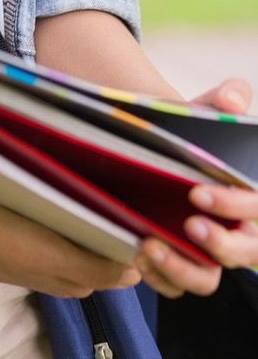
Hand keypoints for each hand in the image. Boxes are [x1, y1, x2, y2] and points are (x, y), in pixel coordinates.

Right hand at [0, 203, 140, 298]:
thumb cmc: (10, 245)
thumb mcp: (56, 257)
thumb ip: (96, 269)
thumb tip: (137, 273)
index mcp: (81, 281)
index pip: (120, 263)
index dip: (128, 242)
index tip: (132, 213)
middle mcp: (70, 275)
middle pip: (104, 251)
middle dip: (112, 229)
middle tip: (113, 198)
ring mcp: (52, 259)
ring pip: (85, 241)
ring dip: (92, 222)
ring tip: (94, 195)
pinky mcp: (37, 244)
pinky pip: (66, 233)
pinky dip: (72, 220)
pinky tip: (68, 202)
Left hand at [137, 77, 257, 295]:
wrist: (159, 154)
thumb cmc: (190, 139)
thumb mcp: (204, 115)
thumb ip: (222, 101)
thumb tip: (234, 96)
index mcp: (248, 200)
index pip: (254, 208)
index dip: (233, 204)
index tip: (199, 193)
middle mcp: (235, 232)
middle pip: (244, 254)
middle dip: (220, 244)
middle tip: (189, 226)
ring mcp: (207, 254)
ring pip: (207, 279)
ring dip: (182, 268)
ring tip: (150, 247)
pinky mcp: (180, 265)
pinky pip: (175, 285)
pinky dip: (158, 276)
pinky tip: (136, 256)